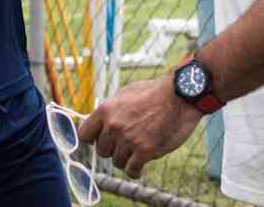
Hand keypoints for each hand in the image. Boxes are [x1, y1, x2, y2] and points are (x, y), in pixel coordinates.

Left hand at [78, 76, 201, 178]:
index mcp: (106, 109)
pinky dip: (135, 171)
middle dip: (112, 148)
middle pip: (102, 150)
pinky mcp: (145, 151)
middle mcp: (114, 125)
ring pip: (117, 161)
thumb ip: (111, 109)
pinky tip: (140, 167)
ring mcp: (129, 139)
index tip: (100, 139)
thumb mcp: (126, 93)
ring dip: (126, 158)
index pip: (85, 134)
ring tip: (136, 150)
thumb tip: (100, 123)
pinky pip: (132, 170)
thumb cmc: (153, 92)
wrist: (178, 96)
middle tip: (125, 143)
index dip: (92, 138)